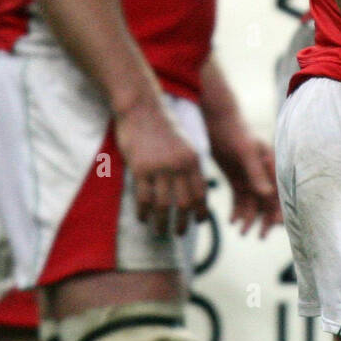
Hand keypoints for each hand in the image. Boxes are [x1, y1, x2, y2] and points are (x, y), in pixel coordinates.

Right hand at [114, 98, 208, 236]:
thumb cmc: (162, 125)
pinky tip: (143, 218)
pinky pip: (143, 198)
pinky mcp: (140, 168)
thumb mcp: (183, 144)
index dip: (201, 210)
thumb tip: (191, 188)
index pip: (201, 192)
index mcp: (193, 159)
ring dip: (163, 222)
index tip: (198, 221)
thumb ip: (188, 164)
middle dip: (183, 222)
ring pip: (164, 205)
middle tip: (179, 232)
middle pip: (185, 203)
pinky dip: (144, 212)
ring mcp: (159, 167)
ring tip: (160, 231)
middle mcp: (179, 165)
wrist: (142, 107)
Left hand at [209, 124, 282, 237]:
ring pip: (253, 202)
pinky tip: (232, 221)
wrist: (216, 120)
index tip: (276, 226)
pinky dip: (237, 210)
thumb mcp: (245, 152)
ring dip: (249, 217)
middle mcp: (264, 172)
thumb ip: (256, 173)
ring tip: (241, 232)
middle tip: (260, 236)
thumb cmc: (235, 131)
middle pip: (268, 200)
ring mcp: (250, 176)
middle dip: (265, 219)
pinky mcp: (237, 177)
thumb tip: (266, 195)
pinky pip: (240, 198)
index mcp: (272, 164)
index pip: (280, 191)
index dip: (280, 208)